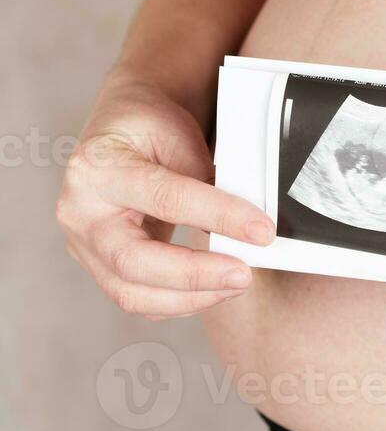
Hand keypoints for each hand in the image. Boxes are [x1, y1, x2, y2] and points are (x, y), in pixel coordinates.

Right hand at [56, 77, 274, 319]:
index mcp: (98, 169)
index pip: (166, 199)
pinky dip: (178, 302)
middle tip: (243, 275)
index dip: (219, 216)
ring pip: (132, 293)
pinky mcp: (98, 266)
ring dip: (191, 297)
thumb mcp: (178, 135)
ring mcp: (83, 245)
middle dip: (196, 275)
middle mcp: (81, 212)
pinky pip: (137, 299)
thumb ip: (206, 179)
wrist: (119, 130)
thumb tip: (248, 225)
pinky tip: (211, 290)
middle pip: (134, 262)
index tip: (261, 231)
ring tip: (234, 284)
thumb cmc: (147, 128)